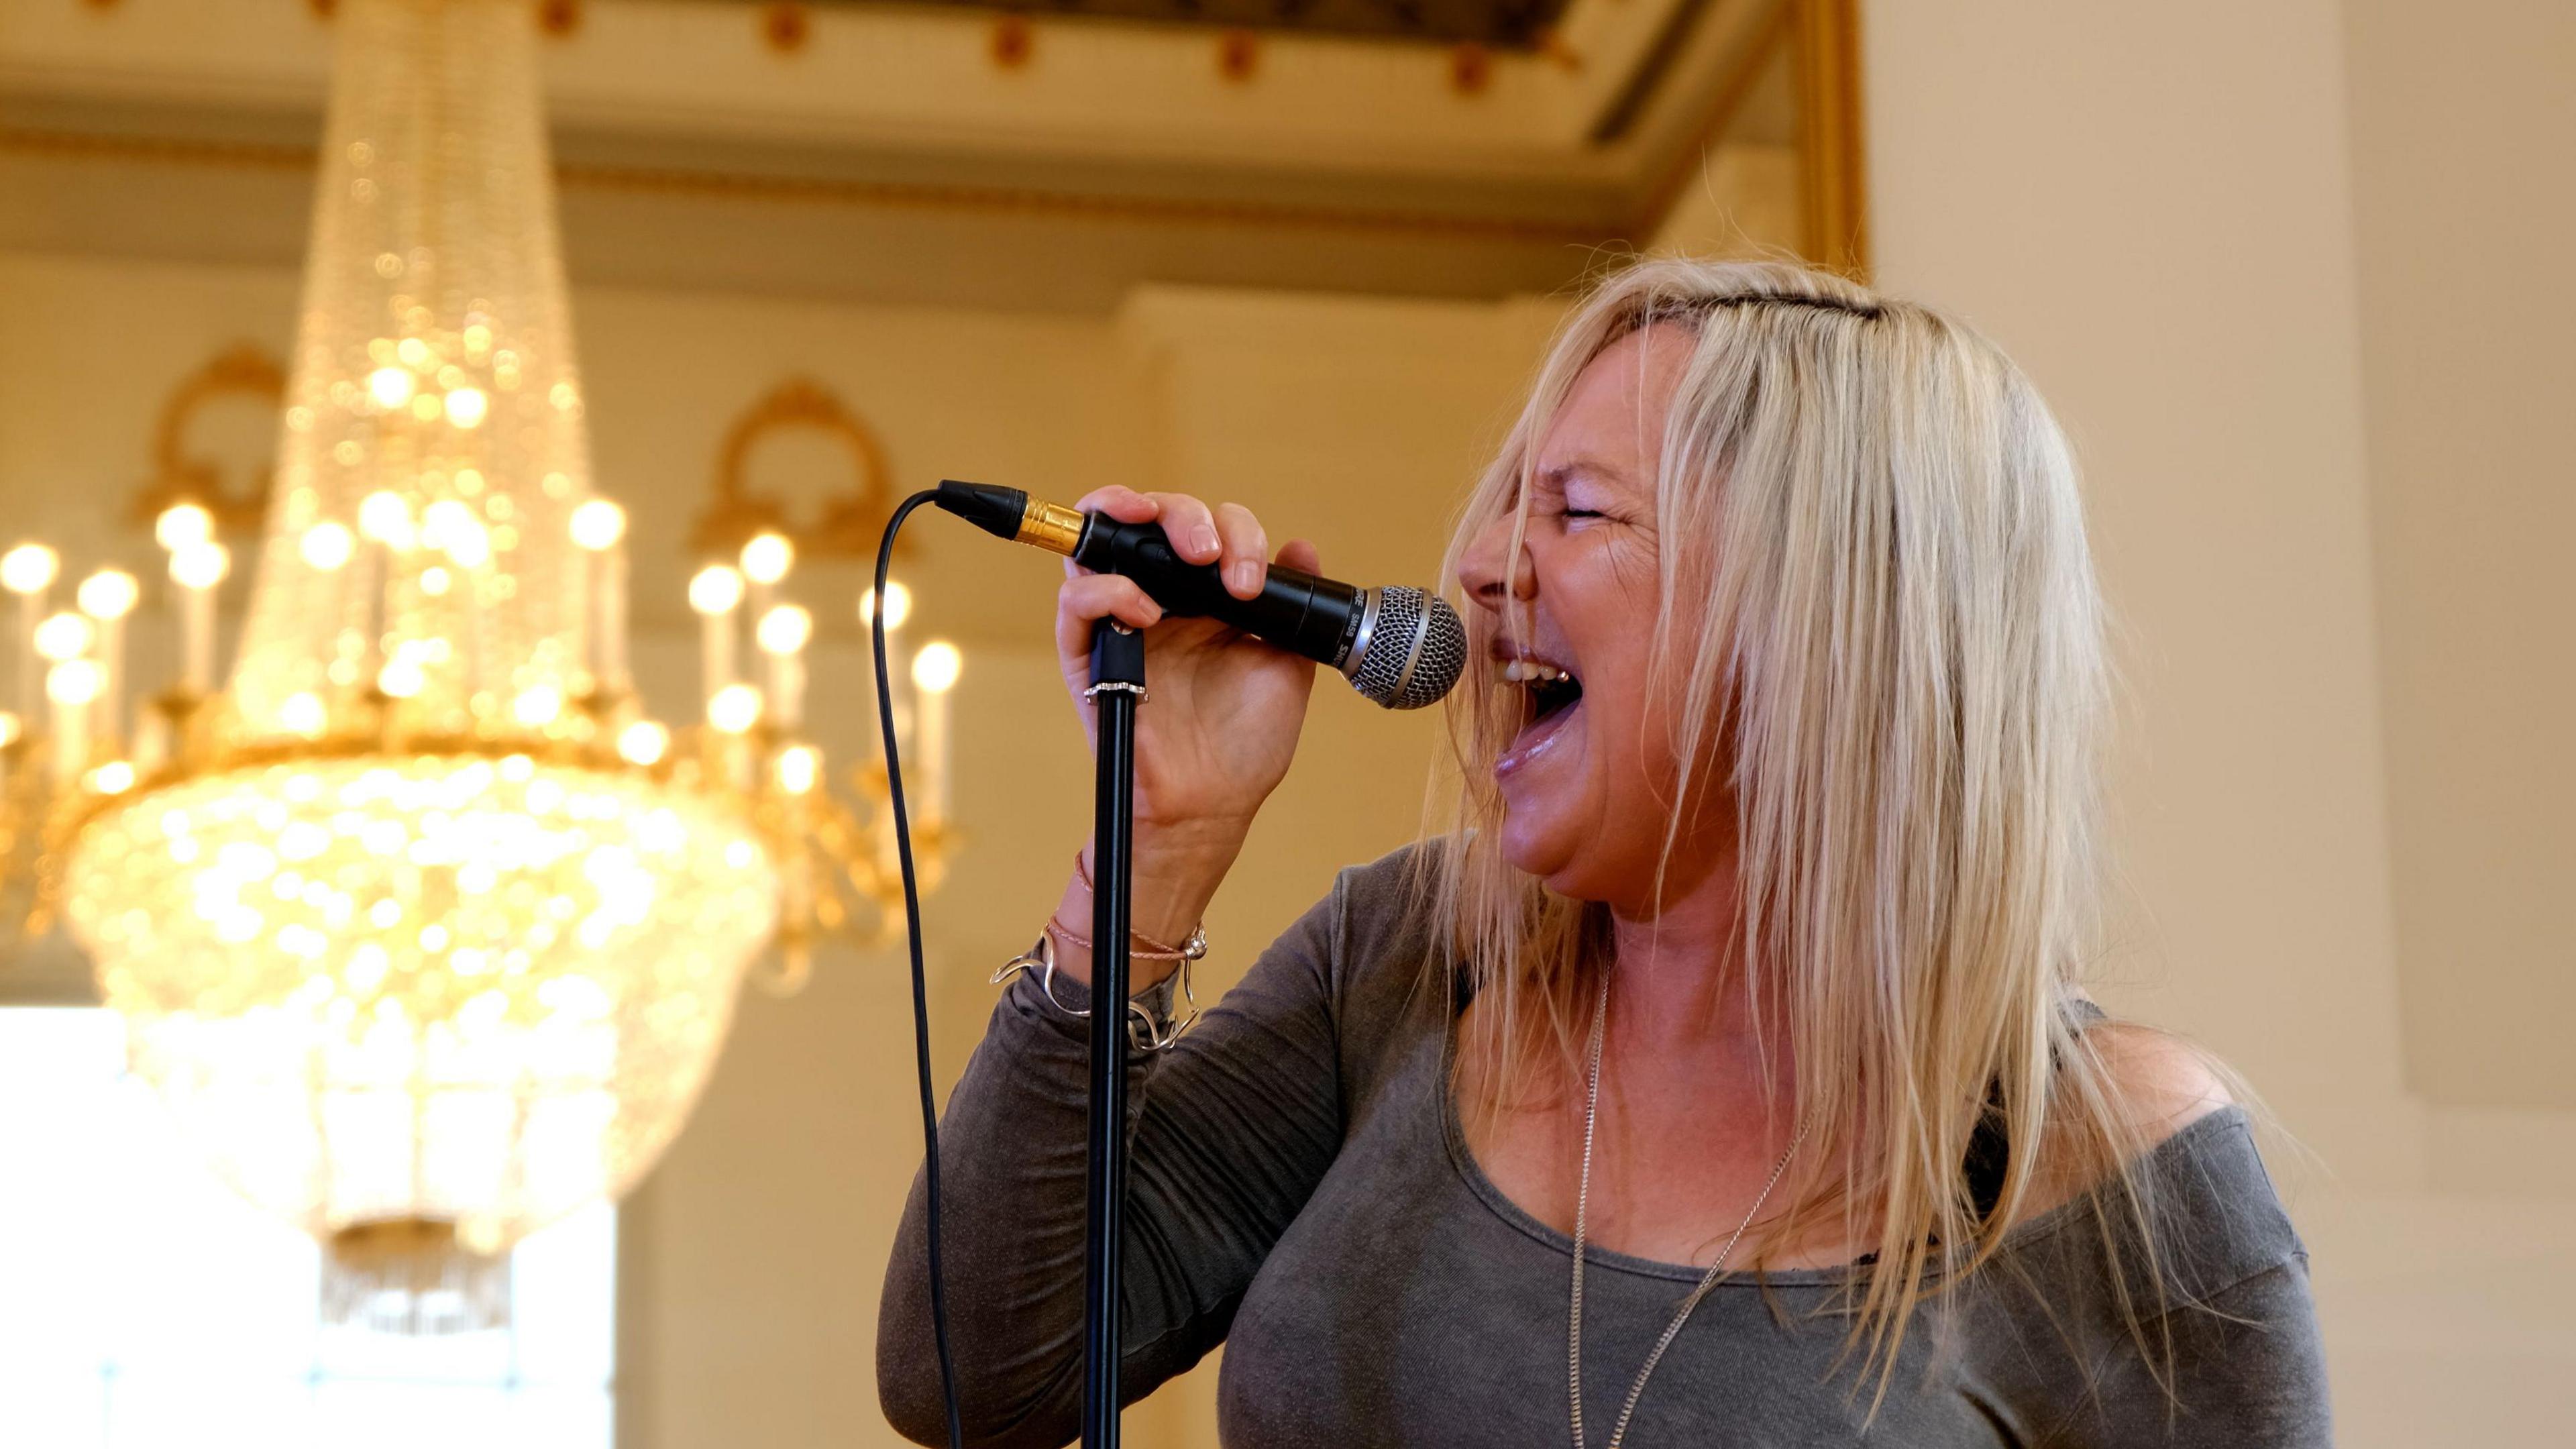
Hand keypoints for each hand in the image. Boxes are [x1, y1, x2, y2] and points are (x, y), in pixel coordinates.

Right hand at [1052, 486, 1316, 958]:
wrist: (1212, 804)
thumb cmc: (1245, 744)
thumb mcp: (1286, 663)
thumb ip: (1292, 604)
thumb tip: (1303, 547)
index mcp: (1206, 597)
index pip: (1208, 530)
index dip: (1234, 534)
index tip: (1253, 578)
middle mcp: (1160, 598)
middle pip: (1153, 519)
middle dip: (1185, 515)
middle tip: (1212, 553)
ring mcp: (1120, 621)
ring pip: (1102, 540)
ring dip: (1131, 517)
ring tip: (1180, 549)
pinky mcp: (1087, 655)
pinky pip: (1076, 601)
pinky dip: (1107, 590)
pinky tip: (1146, 610)